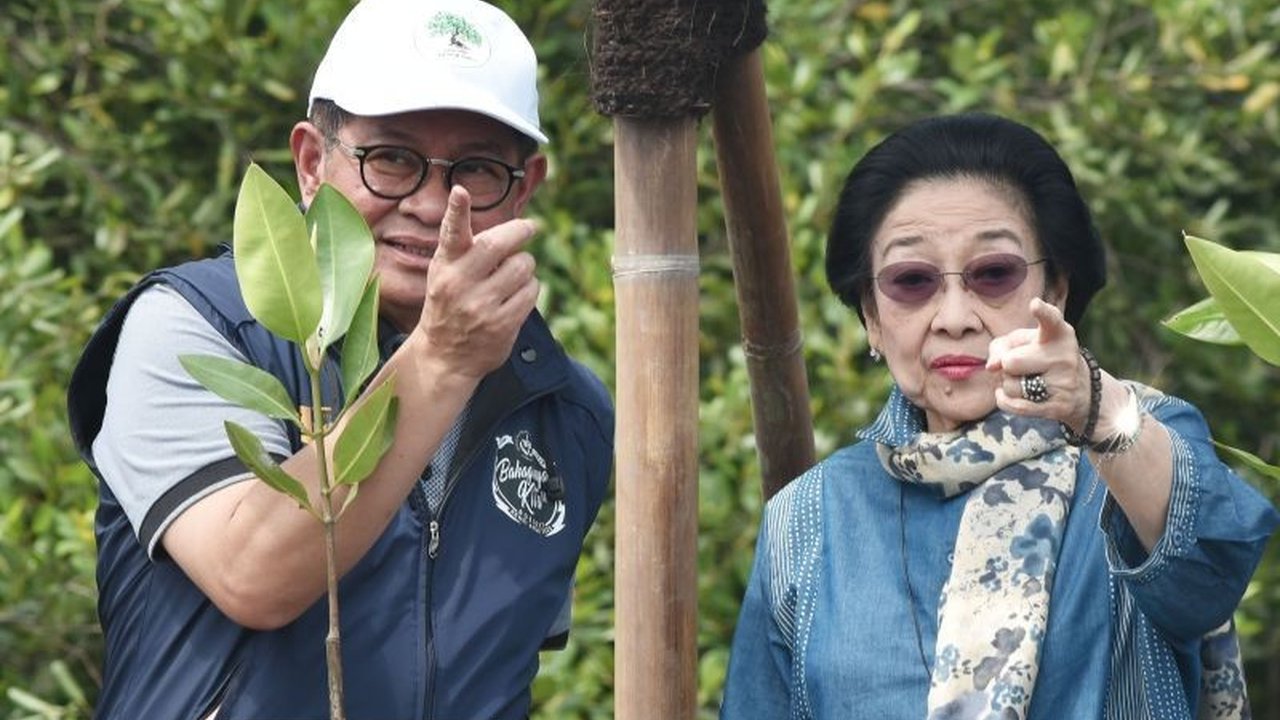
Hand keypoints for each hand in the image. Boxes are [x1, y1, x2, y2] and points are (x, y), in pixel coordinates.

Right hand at [414, 186, 539, 378]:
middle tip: (530, 227)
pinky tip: (517, 295)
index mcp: (445, 266)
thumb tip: (509, 226)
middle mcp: (460, 283)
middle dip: (520, 230)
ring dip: (526, 265)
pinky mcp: (502, 324)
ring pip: (522, 266)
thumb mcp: (444, 273)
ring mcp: (481, 305)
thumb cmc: (449, 304)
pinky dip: (530, 287)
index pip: (451, 234)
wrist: (443, 356)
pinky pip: (531, 291)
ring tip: (513, 275)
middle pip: (499, 244)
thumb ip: (466, 249)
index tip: (460, 192)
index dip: (456, 211)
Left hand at [986, 298, 1090, 428]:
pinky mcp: (1059, 407)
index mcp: (1059, 333)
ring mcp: (1064, 383)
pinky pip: (1015, 406)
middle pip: (1011, 362)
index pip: (1051, 320)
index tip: (1035, 305)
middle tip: (1019, 365)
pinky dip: (1004, 400)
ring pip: (1011, 386)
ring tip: (1024, 380)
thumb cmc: (1041, 357)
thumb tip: (992, 366)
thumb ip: (1001, 346)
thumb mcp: (1023, 343)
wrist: (1080, 390)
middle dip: (1006, 365)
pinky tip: (1006, 394)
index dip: (1043, 312)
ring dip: (1007, 384)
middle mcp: (1064, 356)